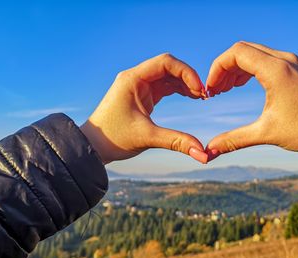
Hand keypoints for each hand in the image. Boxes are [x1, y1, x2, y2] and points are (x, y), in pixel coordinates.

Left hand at [80, 53, 208, 164]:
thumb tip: (203, 155)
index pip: (165, 62)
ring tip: (201, 98)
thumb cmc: (113, 139)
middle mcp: (135, 78)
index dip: (186, 73)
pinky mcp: (142, 95)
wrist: (93, 147)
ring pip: (168, 76)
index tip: (199, 90)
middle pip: (169, 66)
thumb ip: (177, 142)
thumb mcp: (148, 138)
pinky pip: (164, 86)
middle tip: (204, 95)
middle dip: (188, 78)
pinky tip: (192, 98)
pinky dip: (178, 90)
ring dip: (185, 84)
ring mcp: (139, 85)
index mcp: (133, 79)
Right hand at [205, 41, 297, 158]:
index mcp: (276, 70)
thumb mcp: (267, 133)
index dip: (217, 68)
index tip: (211, 90)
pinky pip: (267, 59)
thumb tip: (210, 151)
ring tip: (226, 90)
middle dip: (224, 68)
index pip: (236, 53)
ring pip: (255, 53)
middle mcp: (284, 60)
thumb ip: (234, 139)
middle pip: (243, 50)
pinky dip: (251, 69)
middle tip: (215, 91)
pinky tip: (244, 85)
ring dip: (237, 68)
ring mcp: (293, 62)